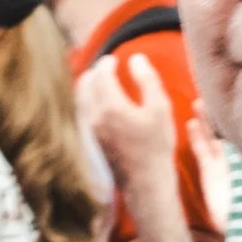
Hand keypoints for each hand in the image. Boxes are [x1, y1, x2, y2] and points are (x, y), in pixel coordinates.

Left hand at [80, 51, 180, 199]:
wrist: (145, 183)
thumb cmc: (157, 147)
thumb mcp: (160, 109)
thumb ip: (148, 80)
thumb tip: (136, 58)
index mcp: (111, 106)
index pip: (101, 75)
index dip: (107, 63)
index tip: (115, 59)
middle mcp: (95, 117)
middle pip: (85, 84)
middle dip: (95, 72)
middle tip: (107, 67)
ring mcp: (90, 130)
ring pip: (81, 99)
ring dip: (89, 86)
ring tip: (101, 81)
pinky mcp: (91, 140)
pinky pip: (82, 112)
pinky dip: (88, 100)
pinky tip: (99, 102)